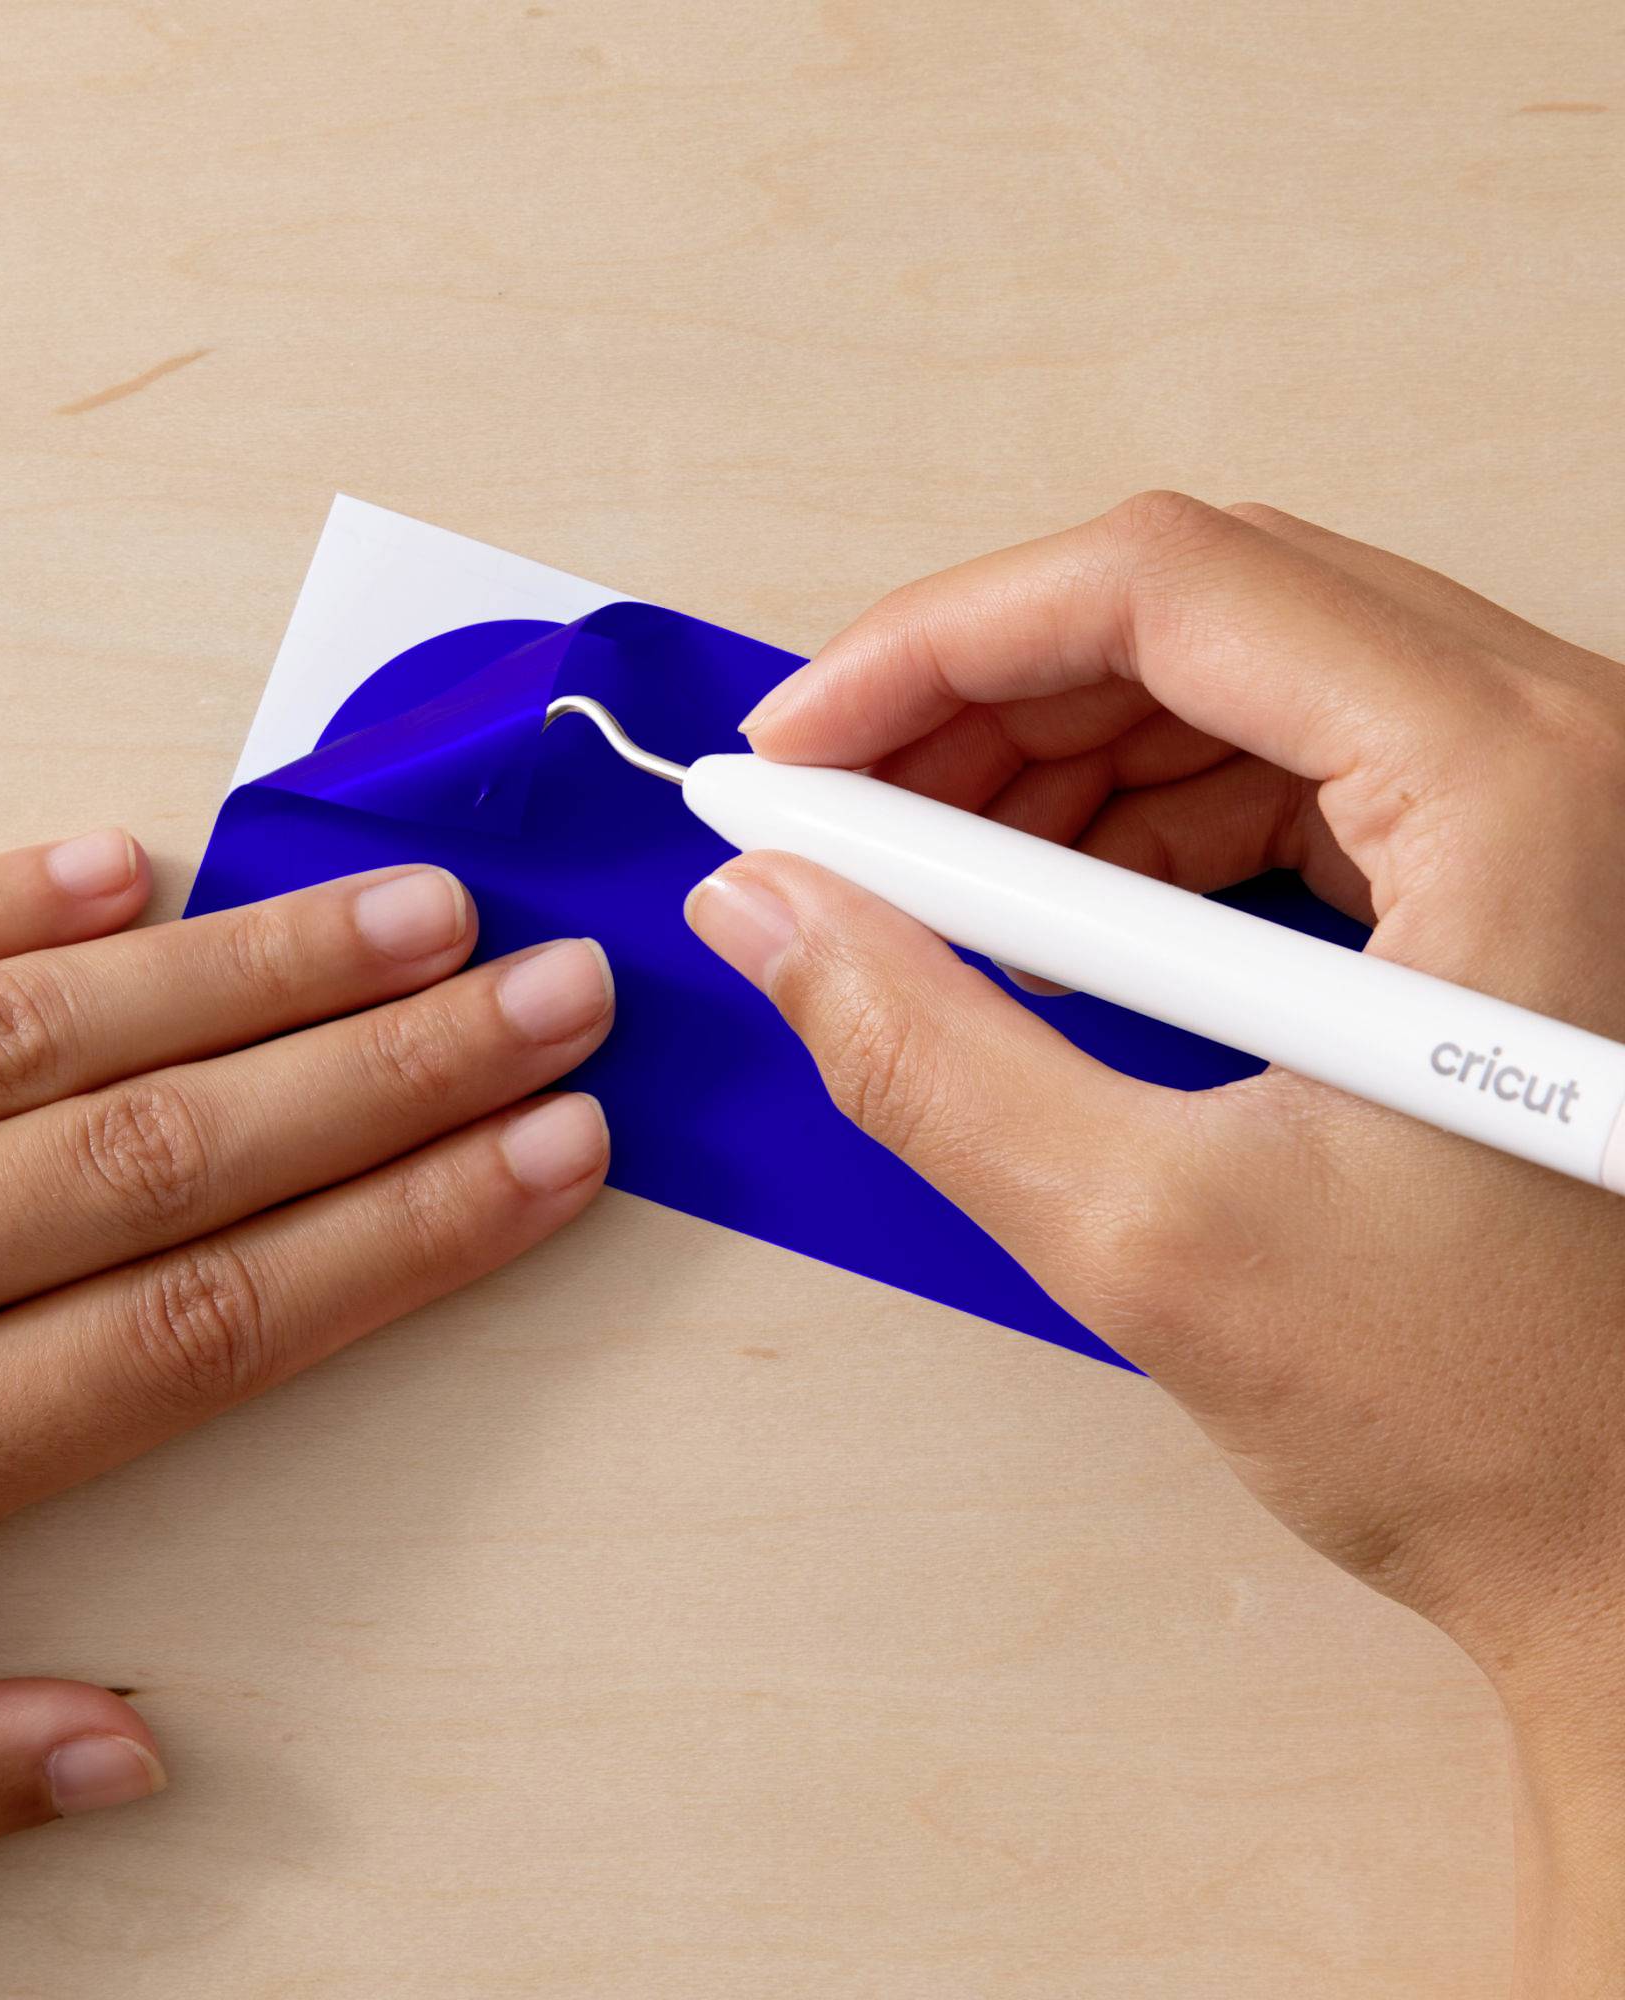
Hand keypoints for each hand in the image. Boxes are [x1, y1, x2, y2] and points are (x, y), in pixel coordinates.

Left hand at [0, 832, 611, 1933]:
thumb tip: (138, 1741)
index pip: (196, 1332)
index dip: (401, 1234)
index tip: (547, 1160)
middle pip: (155, 1154)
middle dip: (387, 1068)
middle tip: (548, 989)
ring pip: (18, 1032)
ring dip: (239, 968)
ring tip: (408, 915)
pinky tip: (122, 860)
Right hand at [684, 493, 1624, 1994]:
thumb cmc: (1507, 1423)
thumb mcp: (1157, 1240)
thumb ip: (924, 1056)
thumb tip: (768, 911)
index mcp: (1515, 787)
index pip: (1166, 587)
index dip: (938, 645)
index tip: (800, 744)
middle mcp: (1562, 751)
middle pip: (1198, 613)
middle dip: (979, 702)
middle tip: (834, 814)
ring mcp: (1552, 809)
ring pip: (1234, 685)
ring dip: (1048, 765)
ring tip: (920, 883)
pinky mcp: (1516, 880)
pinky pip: (1287, 778)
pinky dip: (1138, 827)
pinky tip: (1050, 924)